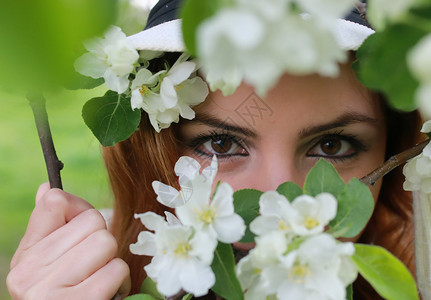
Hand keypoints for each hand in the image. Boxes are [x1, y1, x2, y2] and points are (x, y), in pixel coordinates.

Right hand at [7, 183, 130, 298]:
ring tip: (99, 280)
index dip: (80, 210)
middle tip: (92, 265)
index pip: (56, 202)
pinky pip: (116, 269)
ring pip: (106, 242)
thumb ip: (48, 227)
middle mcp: (30, 274)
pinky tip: (106, 294)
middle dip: (100, 241)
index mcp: (24, 258)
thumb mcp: (45, 265)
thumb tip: (48, 188)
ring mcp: (53, 291)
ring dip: (111, 262)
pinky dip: (120, 281)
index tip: (82, 228)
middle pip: (92, 222)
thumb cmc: (60, 296)